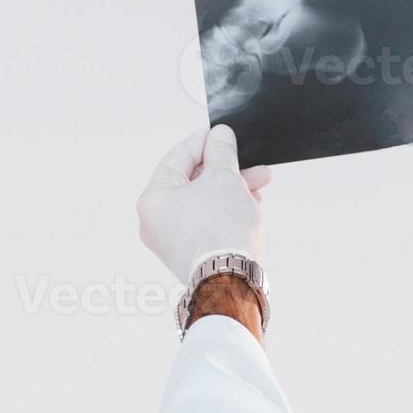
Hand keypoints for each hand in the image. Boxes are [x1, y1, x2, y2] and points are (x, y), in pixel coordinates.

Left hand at [137, 125, 273, 284]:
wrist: (231, 278)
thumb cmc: (222, 231)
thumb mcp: (225, 177)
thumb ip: (221, 151)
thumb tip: (220, 136)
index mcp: (154, 198)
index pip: (178, 157)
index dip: (204, 141)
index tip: (222, 134)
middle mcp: (155, 220)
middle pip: (193, 181)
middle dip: (226, 170)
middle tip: (249, 162)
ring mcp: (170, 240)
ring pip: (203, 202)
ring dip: (231, 190)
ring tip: (258, 185)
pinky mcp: (188, 253)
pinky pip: (206, 221)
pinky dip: (225, 210)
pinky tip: (248, 204)